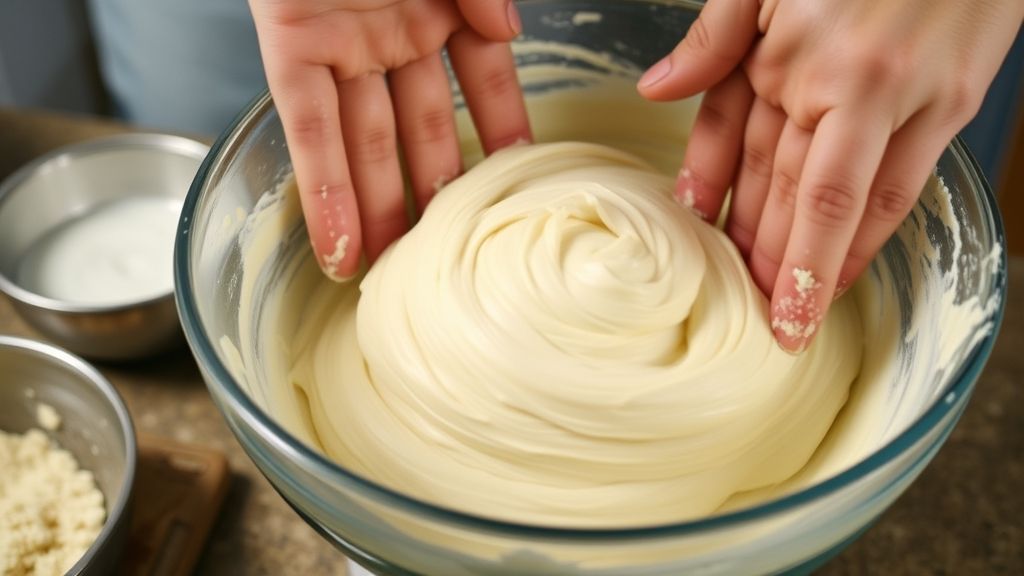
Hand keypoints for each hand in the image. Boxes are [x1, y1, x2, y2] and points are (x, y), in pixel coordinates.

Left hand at [250, 0, 531, 279]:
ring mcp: (342, 44)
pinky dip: (322, 187)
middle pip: (420, 128)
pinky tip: (338, 241)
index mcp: (438, 4)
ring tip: (388, 270)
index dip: (501, 127)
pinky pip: (307, 126)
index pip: (483, 80)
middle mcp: (393, 32)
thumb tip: (510, 30)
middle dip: (433, 193)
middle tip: (444, 249)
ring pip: (364, 141)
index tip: (515, 181)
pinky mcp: (289, 45)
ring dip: (376, 209)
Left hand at [637, 0, 1021, 351]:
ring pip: (837, 202)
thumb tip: (657, 91)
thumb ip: (715, 36)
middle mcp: (837, 81)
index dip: (712, 202)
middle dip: (758, 254)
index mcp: (785, 47)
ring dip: (808, 266)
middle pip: (781, 188)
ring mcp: (898, 98)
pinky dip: (866, 239)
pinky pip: (899, 189)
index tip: (696, 249)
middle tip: (738, 310)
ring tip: (787, 318)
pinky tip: (840, 274)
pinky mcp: (949, 106)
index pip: (732, 144)